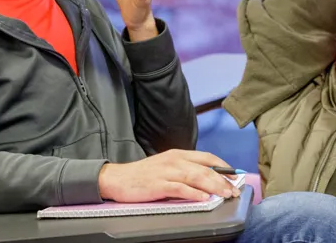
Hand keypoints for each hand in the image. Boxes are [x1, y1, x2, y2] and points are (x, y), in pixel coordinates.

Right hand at [98, 149, 240, 202]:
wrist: (118, 178)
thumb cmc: (143, 174)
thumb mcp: (166, 166)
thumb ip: (184, 169)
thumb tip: (207, 178)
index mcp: (176, 154)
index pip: (206, 157)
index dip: (223, 167)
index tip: (236, 176)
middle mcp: (173, 160)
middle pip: (204, 168)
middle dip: (223, 180)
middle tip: (235, 191)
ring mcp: (165, 172)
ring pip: (195, 177)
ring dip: (214, 186)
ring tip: (226, 194)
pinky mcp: (158, 185)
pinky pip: (179, 189)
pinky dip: (193, 193)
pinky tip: (204, 198)